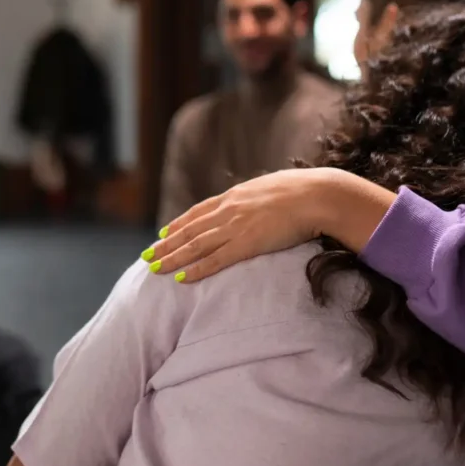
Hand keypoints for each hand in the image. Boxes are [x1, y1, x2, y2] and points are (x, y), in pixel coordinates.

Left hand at [147, 169, 333, 282]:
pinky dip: (196, 270)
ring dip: (173, 258)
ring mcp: (236, 227)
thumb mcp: (272, 187)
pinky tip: (181, 278)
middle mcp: (229, 210)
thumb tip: (260, 200)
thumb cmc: (304, 190)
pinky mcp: (246, 244)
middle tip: (148, 256)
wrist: (317, 195)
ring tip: (154, 268)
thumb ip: (258, 196)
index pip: (198, 212)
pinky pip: (215, 260)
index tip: (163, 233)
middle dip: (166, 244)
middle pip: (189, 230)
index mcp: (235, 195)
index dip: (178, 224)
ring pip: (195, 246)